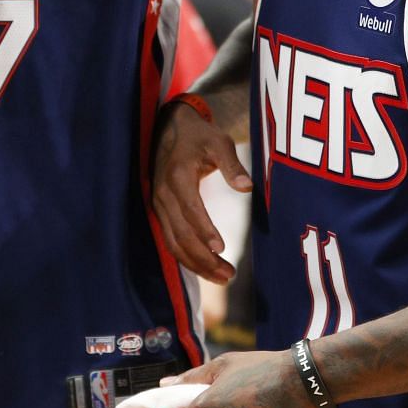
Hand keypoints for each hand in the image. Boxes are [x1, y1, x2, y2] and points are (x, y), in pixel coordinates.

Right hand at [150, 102, 248, 283]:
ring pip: (174, 243)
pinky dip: (187, 259)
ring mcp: (159, 206)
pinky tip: (207, 269)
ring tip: (224, 277)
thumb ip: (232, 165)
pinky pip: (171, 241)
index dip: (204, 229)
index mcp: (178, 175)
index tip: (222, 247)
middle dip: (205, 258)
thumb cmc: (198, 136)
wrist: (168, 129)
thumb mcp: (218, 142)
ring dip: (197, 264)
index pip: (190, 208)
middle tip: (230, 274)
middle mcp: (163, 194)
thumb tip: (248, 188)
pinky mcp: (161, 213)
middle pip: (181, 234)